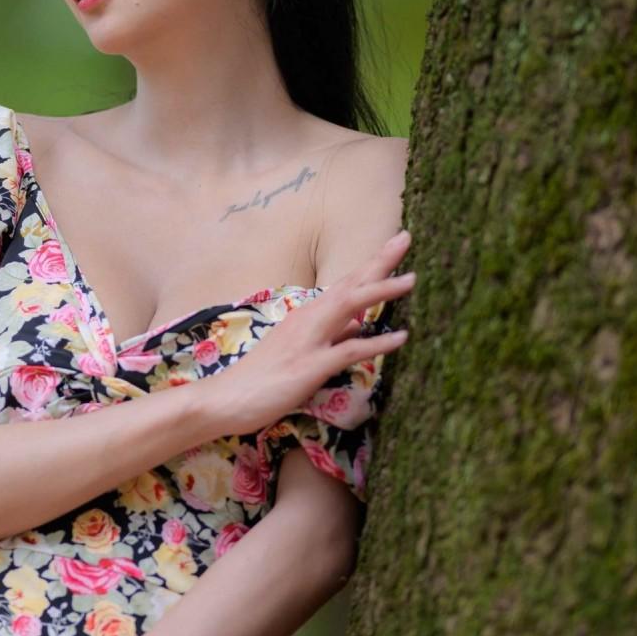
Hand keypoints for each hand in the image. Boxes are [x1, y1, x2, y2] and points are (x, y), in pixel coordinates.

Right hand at [213, 228, 415, 436]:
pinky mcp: (309, 367)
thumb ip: (331, 336)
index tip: (394, 245)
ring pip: (349, 306)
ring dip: (380, 290)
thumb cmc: (259, 378)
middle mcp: (308, 320)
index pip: (344, 285)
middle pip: (349, 284)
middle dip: (379, 261)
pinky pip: (349, 351)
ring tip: (411, 278)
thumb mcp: (298, 350)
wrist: (225, 399)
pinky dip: (377, 343)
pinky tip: (401, 338)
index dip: (370, 265)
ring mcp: (308, 341)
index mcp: (306, 316)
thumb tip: (359, 324)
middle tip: (406, 236)